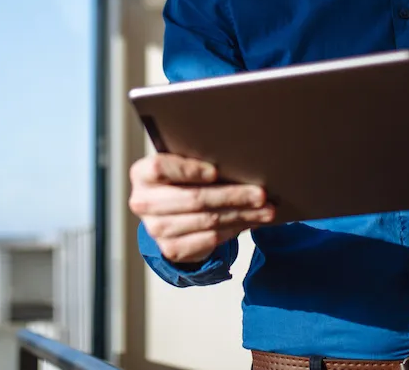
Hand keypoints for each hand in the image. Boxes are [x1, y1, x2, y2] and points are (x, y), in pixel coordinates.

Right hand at [128, 153, 274, 263]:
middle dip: (232, 196)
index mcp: (142, 174)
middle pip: (193, 198)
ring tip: (266, 210)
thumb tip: (239, 160)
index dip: (189, 170)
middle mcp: (143, 203)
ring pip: (207, 221)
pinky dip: (235, 230)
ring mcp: (156, 229)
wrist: (166, 213)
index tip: (215, 172)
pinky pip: (210, 239)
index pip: (161, 168)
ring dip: (242, 215)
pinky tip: (251, 222)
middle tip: (261, 194)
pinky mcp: (172, 249)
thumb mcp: (179, 163)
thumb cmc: (179, 179)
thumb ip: (196, 158)